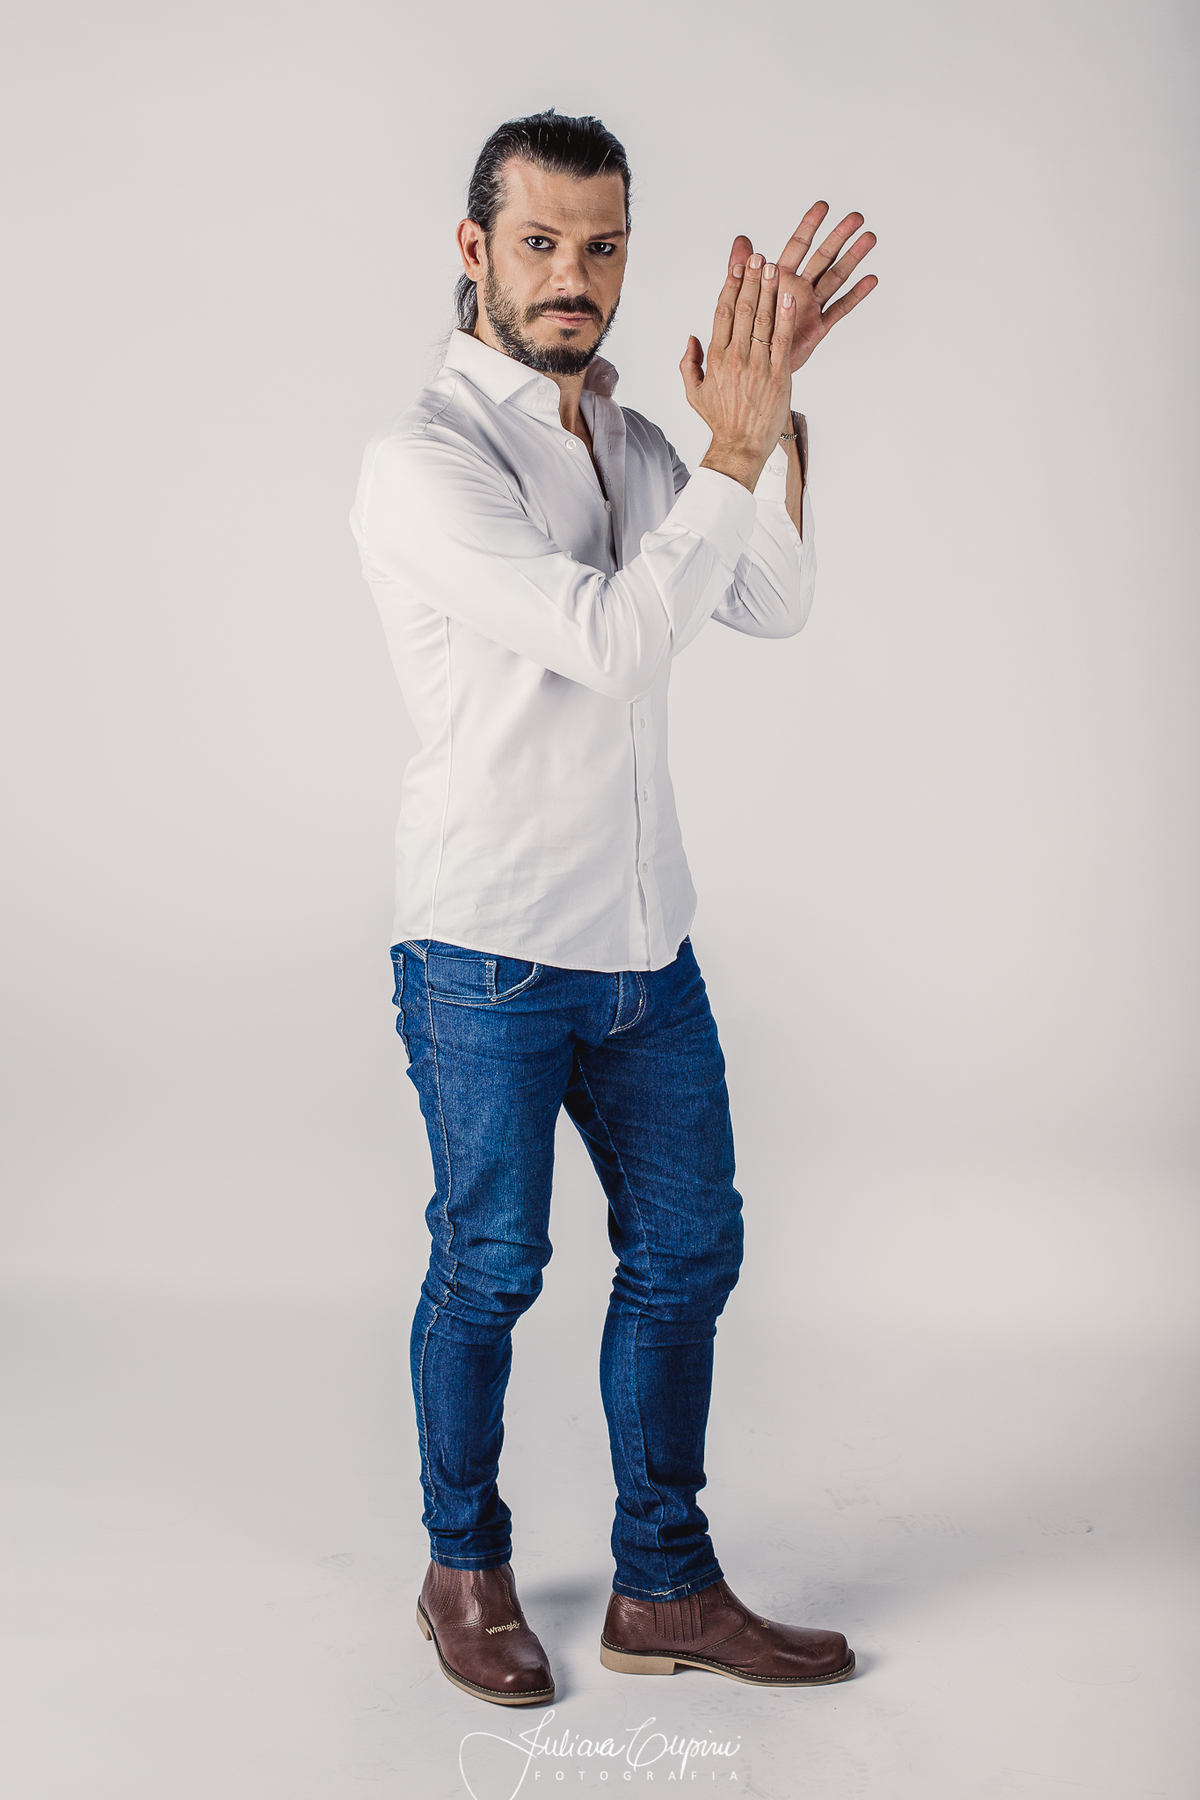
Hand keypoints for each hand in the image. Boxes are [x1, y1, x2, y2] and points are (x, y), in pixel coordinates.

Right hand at [680, 253, 795, 491]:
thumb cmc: (720, 420)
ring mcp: (758, 366)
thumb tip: (691, 338)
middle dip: (752, 280)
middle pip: (745, 309)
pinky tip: (789, 297)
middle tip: (758, 257)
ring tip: (774, 267)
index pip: (723, 313)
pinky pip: (783, 340)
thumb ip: (689, 363)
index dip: (731, 286)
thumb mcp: (694, 392)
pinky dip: (787, 317)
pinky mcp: (779, 376)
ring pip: (764, 320)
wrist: (740, 446)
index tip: (737, 267)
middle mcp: (736, 358)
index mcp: (715, 358)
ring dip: (770, 290)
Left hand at [729, 203, 876, 371]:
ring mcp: (811, 307)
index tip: (823, 206)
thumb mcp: (741, 297)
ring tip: (869, 238)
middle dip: (839, 236)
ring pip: (836, 278)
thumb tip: (741, 240)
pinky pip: (839, 309)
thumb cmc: (747, 332)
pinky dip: (855, 295)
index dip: (810, 225)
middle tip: (856, 217)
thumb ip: (743, 270)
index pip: (797, 245)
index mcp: (780, 279)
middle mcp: (798, 289)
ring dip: (853, 258)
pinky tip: (871, 279)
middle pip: (822, 257)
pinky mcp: (818, 328)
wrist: (753, 366)